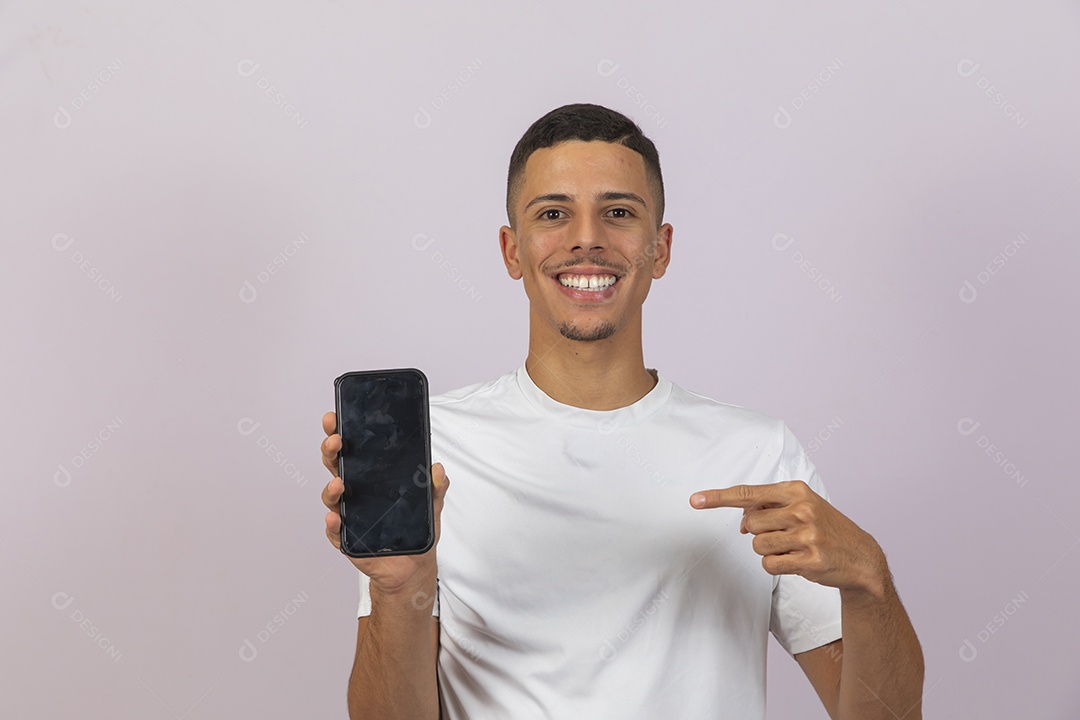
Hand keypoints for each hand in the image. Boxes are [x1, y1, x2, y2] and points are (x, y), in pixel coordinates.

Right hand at [320, 411, 448, 599]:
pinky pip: (335, 531)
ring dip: (332, 488)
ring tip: (340, 483)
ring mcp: (348, 514)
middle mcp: (355, 492)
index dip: (340, 432)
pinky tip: (335, 519)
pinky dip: (332, 526)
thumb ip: (436, 487)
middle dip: (331, 449)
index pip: (352, 449)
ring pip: (332, 496)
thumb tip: (438, 469)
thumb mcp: (431, 505)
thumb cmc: (414, 529)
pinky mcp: (347, 539)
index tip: (334, 417)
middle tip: (335, 440)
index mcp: (370, 476)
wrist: (412, 566)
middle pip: (336, 465)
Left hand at [690, 480, 887, 595]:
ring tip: (793, 548)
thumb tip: (741, 522)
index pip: (748, 493)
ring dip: (769, 551)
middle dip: (758, 533)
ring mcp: (807, 535)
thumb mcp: (802, 506)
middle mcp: (802, 509)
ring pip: (758, 546)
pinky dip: (776, 566)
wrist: (861, 556)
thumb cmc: (824, 529)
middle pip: (749, 524)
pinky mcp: (810, 559)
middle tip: (782, 535)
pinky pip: (770, 565)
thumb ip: (769, 507)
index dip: (718, 497)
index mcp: (797, 491)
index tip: (695, 500)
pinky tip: (797, 561)